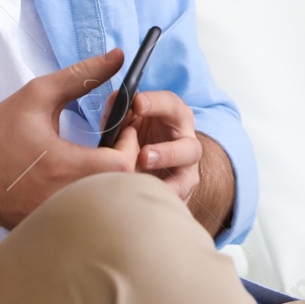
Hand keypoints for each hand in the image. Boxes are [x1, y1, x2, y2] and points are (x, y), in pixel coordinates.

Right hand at [0, 48, 139, 229]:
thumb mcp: (38, 95)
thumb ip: (82, 75)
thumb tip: (117, 56)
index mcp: (63, 167)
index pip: (122, 166)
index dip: (130, 145)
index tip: (124, 129)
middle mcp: (62, 199)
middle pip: (121, 189)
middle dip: (127, 162)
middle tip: (117, 141)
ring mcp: (56, 217)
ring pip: (104, 204)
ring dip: (111, 180)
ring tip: (101, 157)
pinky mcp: (49, 226)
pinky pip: (84, 215)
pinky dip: (91, 197)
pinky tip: (81, 177)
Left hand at [101, 88, 201, 202]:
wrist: (142, 168)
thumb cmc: (134, 138)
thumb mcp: (125, 122)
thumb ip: (119, 112)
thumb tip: (116, 100)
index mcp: (175, 116)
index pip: (171, 104)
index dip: (155, 102)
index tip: (136, 103)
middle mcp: (187, 142)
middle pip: (188, 147)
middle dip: (167, 153)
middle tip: (143, 156)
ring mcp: (187, 170)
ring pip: (186, 180)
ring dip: (165, 184)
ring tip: (142, 183)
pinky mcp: (181, 192)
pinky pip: (176, 200)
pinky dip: (160, 200)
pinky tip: (141, 202)